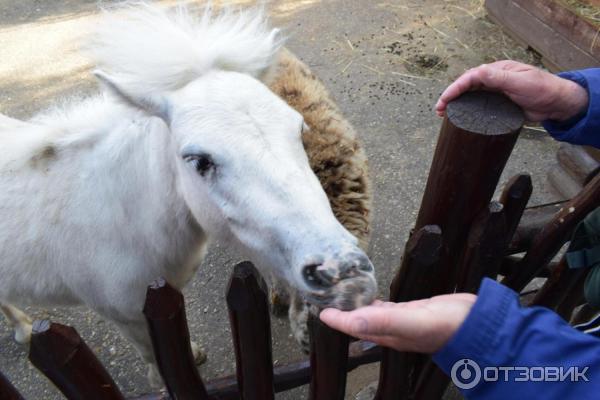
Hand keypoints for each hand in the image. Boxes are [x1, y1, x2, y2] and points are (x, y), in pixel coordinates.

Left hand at [319, 293, 475, 353]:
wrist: (478, 324)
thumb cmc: (449, 324)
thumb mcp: (413, 320)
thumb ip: (383, 321)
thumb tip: (351, 322)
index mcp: (389, 335)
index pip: (355, 327)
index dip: (338, 320)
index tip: (321, 310)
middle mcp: (393, 331)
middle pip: (360, 324)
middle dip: (343, 316)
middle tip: (329, 301)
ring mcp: (403, 322)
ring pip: (372, 316)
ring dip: (357, 309)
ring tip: (344, 298)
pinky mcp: (413, 312)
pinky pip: (388, 309)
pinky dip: (376, 303)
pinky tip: (372, 298)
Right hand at [435, 60, 588, 121]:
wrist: (557, 104)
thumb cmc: (542, 89)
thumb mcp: (520, 82)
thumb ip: (499, 78)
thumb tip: (478, 72)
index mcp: (497, 71)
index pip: (471, 77)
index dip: (455, 87)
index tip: (444, 100)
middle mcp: (494, 80)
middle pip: (466, 86)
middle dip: (450, 96)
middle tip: (439, 110)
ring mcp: (495, 93)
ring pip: (470, 96)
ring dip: (456, 104)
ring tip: (443, 115)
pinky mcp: (498, 105)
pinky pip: (478, 106)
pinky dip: (466, 111)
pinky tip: (460, 118)